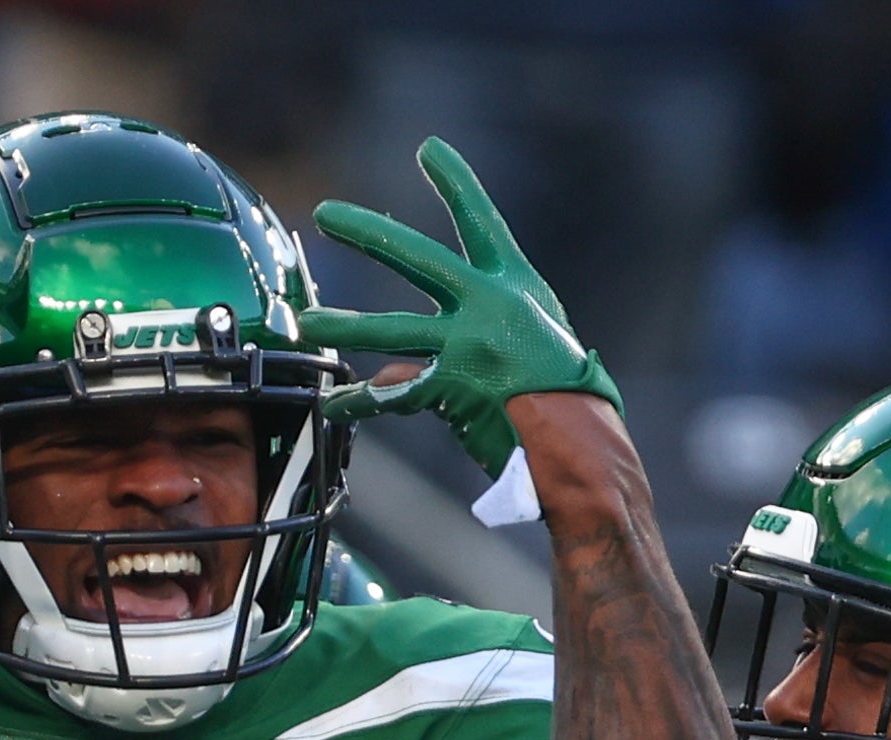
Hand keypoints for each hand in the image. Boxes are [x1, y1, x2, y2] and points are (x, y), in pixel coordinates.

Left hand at [304, 137, 619, 475]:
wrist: (581, 439)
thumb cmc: (562, 392)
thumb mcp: (529, 341)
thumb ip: (464, 336)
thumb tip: (396, 367)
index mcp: (514, 285)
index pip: (481, 221)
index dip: (456, 182)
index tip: (428, 149)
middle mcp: (488, 305)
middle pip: (416, 257)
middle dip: (367, 233)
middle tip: (326, 214)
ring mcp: (468, 346)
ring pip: (391, 329)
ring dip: (345, 326)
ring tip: (308, 322)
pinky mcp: (452, 389)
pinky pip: (393, 395)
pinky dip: (361, 403)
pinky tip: (334, 404)